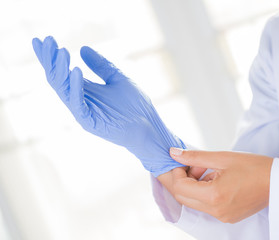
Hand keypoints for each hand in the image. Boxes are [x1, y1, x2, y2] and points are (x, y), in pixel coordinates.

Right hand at [32, 36, 185, 176]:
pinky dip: (76, 86)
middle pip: (57, 79)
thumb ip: (101, 66)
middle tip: (45, 40)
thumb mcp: (117, 79)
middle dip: (50, 60)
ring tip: (60, 50)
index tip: (42, 39)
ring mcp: (82, 112)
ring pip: (63, 89)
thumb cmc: (136, 105)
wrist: (149, 126)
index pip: (62, 72)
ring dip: (60, 69)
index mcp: (84, 91)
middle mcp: (79, 101)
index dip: (51, 57)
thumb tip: (82, 48)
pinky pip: (77, 103)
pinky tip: (76, 70)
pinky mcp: (89, 122)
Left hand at [169, 148, 272, 222]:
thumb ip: (195, 156)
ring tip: (207, 169)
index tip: (181, 160)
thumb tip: (173, 153)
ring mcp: (222, 216)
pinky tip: (214, 178)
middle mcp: (216, 211)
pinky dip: (203, 192)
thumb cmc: (254, 167)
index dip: (176, 172)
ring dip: (193, 185)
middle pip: (183, 197)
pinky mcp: (227, 216)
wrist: (278, 182)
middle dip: (182, 179)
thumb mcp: (222, 157)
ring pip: (193, 202)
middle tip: (192, 164)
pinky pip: (206, 205)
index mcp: (214, 196)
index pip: (180, 187)